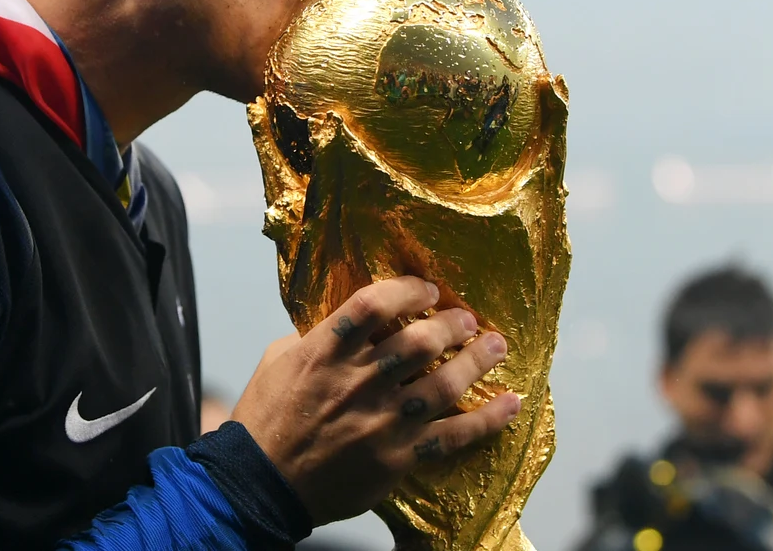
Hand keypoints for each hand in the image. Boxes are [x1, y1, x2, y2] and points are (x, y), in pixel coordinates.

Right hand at [230, 276, 518, 524]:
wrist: (260, 483)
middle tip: (466, 320)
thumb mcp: (277, 360)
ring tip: (495, 347)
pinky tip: (511, 404)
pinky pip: (453, 436)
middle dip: (452, 324)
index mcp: (326, 350)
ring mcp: (381, 420)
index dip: (409, 290)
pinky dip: (488, 420)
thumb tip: (348, 323)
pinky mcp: (397, 457)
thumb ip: (316, 337)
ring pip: (444, 383)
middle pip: (420, 340)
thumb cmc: (265, 420)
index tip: (427, 290)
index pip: (375, 303)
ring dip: (477, 361)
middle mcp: (359, 380)